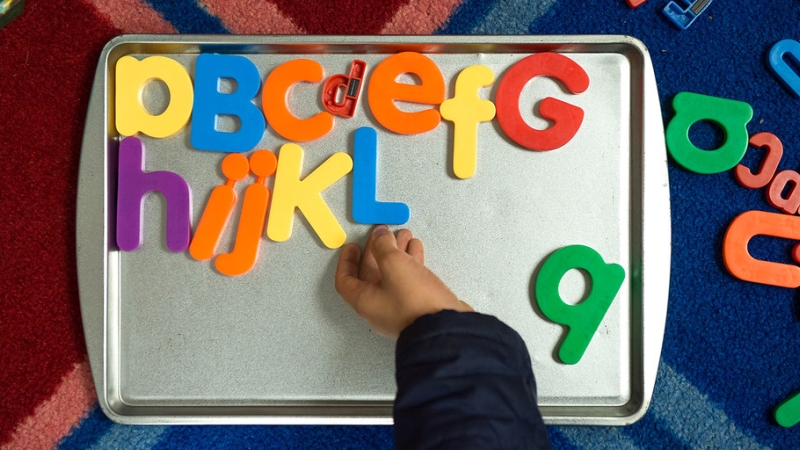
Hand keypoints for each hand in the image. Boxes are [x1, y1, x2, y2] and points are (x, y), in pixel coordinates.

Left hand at [335, 225, 472, 338]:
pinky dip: (411, 262)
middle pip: (372, 273)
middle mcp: (379, 306)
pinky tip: (417, 249)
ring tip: (406, 235)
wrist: (446, 328)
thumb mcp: (394, 265)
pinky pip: (409, 279)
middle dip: (379, 250)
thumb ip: (383, 246)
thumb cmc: (415, 301)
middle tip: (385, 233)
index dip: (347, 260)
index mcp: (365, 300)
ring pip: (393, 274)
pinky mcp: (418, 305)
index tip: (353, 245)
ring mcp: (400, 307)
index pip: (346, 280)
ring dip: (397, 253)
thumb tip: (380, 235)